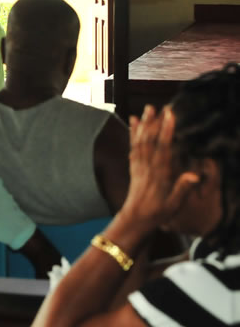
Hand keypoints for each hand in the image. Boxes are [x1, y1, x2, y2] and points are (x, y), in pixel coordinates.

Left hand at [123, 105, 199, 228]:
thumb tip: (193, 176)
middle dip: (153, 123)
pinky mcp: (133, 167)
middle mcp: (147, 167)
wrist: (135, 220)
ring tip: (147, 109)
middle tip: (157, 106)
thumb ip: (182, 189)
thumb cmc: (158, 213)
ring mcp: (138, 166)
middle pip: (150, 141)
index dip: (166, 131)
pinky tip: (133, 122)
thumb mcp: (174, 205)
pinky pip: (133, 147)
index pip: (163, 148)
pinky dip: (133, 133)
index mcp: (159, 174)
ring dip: (143, 124)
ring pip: (140, 141)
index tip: (170, 116)